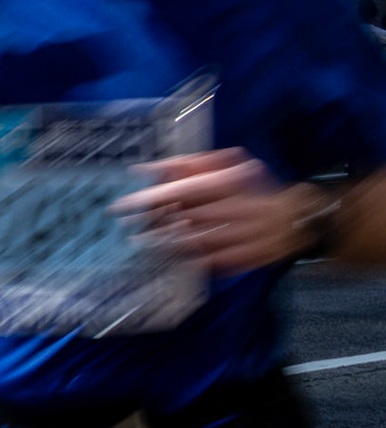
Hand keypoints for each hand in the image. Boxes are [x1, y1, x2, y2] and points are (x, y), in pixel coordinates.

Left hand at [107, 148, 318, 274]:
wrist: (302, 219)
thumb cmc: (259, 189)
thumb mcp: (233, 166)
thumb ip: (194, 165)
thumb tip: (155, 167)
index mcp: (235, 184)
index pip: (186, 190)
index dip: (154, 196)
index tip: (127, 203)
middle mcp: (241, 210)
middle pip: (187, 218)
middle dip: (153, 223)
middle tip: (126, 225)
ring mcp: (246, 237)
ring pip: (197, 242)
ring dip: (165, 243)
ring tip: (140, 242)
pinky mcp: (249, 259)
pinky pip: (214, 262)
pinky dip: (190, 260)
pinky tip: (169, 258)